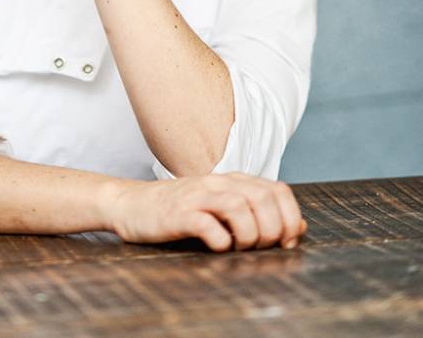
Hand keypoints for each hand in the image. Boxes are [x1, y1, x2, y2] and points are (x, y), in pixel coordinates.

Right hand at [103, 171, 307, 250]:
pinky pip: (207, 224)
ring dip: (249, 235)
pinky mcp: (177, 213)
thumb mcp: (223, 208)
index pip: (278, 190)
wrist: (132, 205)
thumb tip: (299, 227)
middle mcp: (218, 183)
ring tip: (240, 248)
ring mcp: (197, 196)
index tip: (286, 243)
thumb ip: (259, 214)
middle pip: (263, 198)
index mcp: (233, 181)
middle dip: (271, 230)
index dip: (290, 217)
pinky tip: (217, 246)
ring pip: (240, 207)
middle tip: (260, 248)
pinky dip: (220, 239)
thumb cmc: (181, 211)